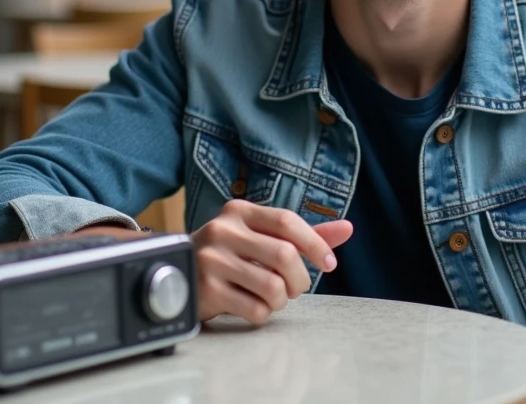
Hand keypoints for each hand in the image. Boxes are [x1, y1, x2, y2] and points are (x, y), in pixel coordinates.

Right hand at [191, 199, 352, 325]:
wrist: (178, 273)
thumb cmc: (230, 255)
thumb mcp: (262, 237)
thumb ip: (303, 234)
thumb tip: (347, 228)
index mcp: (239, 211)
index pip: (287, 221)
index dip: (315, 243)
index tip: (330, 263)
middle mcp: (223, 230)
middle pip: (284, 255)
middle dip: (300, 279)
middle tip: (297, 288)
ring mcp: (211, 260)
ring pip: (272, 286)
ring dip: (282, 300)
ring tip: (273, 298)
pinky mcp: (206, 291)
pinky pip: (254, 309)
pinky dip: (263, 314)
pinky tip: (252, 306)